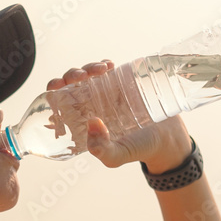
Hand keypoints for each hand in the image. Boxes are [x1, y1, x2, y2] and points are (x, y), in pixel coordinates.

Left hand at [47, 61, 192, 169]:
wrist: (168, 139)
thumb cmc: (138, 150)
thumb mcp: (117, 157)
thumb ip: (102, 151)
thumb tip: (92, 123)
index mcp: (80, 122)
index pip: (58, 103)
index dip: (53, 91)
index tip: (58, 86)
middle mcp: (89, 105)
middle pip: (70, 84)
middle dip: (70, 75)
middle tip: (80, 76)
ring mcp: (104, 92)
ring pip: (87, 73)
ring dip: (87, 67)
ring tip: (100, 70)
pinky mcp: (120, 83)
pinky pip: (107, 69)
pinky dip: (103, 64)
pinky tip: (108, 65)